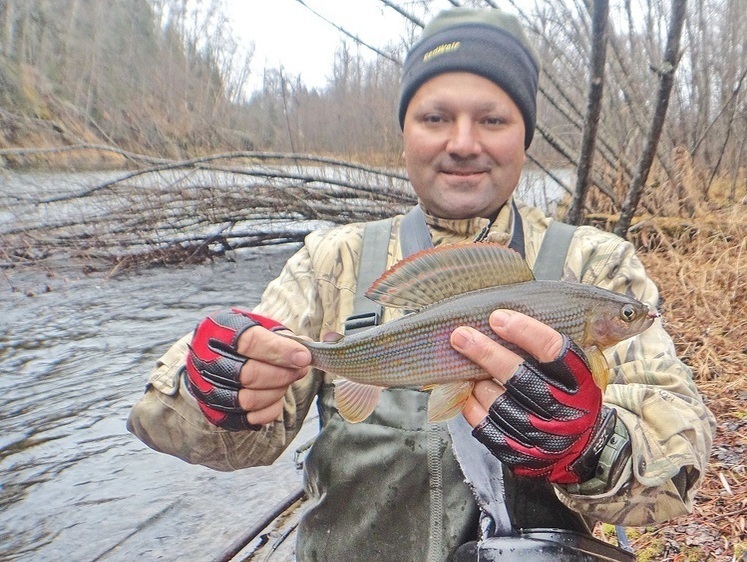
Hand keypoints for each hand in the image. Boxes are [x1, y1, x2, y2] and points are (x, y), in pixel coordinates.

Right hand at [185, 308, 310, 430]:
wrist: (213, 357)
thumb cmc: (241, 339)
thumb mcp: (259, 325)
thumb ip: (281, 336)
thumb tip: (304, 353)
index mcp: (216, 331)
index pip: (250, 342)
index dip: (280, 351)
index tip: (304, 357)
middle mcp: (205, 360)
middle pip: (250, 374)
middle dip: (283, 374)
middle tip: (300, 370)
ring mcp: (207, 389)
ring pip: (249, 400)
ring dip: (277, 392)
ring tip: (287, 381)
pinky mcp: (215, 412)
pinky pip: (249, 419)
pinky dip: (270, 410)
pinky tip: (276, 397)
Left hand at [451, 310, 611, 484]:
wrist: (583, 449)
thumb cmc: (568, 398)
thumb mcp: (573, 373)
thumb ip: (546, 350)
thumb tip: (500, 320)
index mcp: (580, 384)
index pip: (552, 351)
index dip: (523, 331)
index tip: (496, 317)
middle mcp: (564, 412)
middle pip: (519, 377)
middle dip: (485, 353)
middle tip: (460, 335)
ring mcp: (542, 437)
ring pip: (498, 403)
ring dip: (476, 381)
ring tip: (464, 367)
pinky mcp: (521, 454)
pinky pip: (487, 428)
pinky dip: (472, 406)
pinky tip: (466, 391)